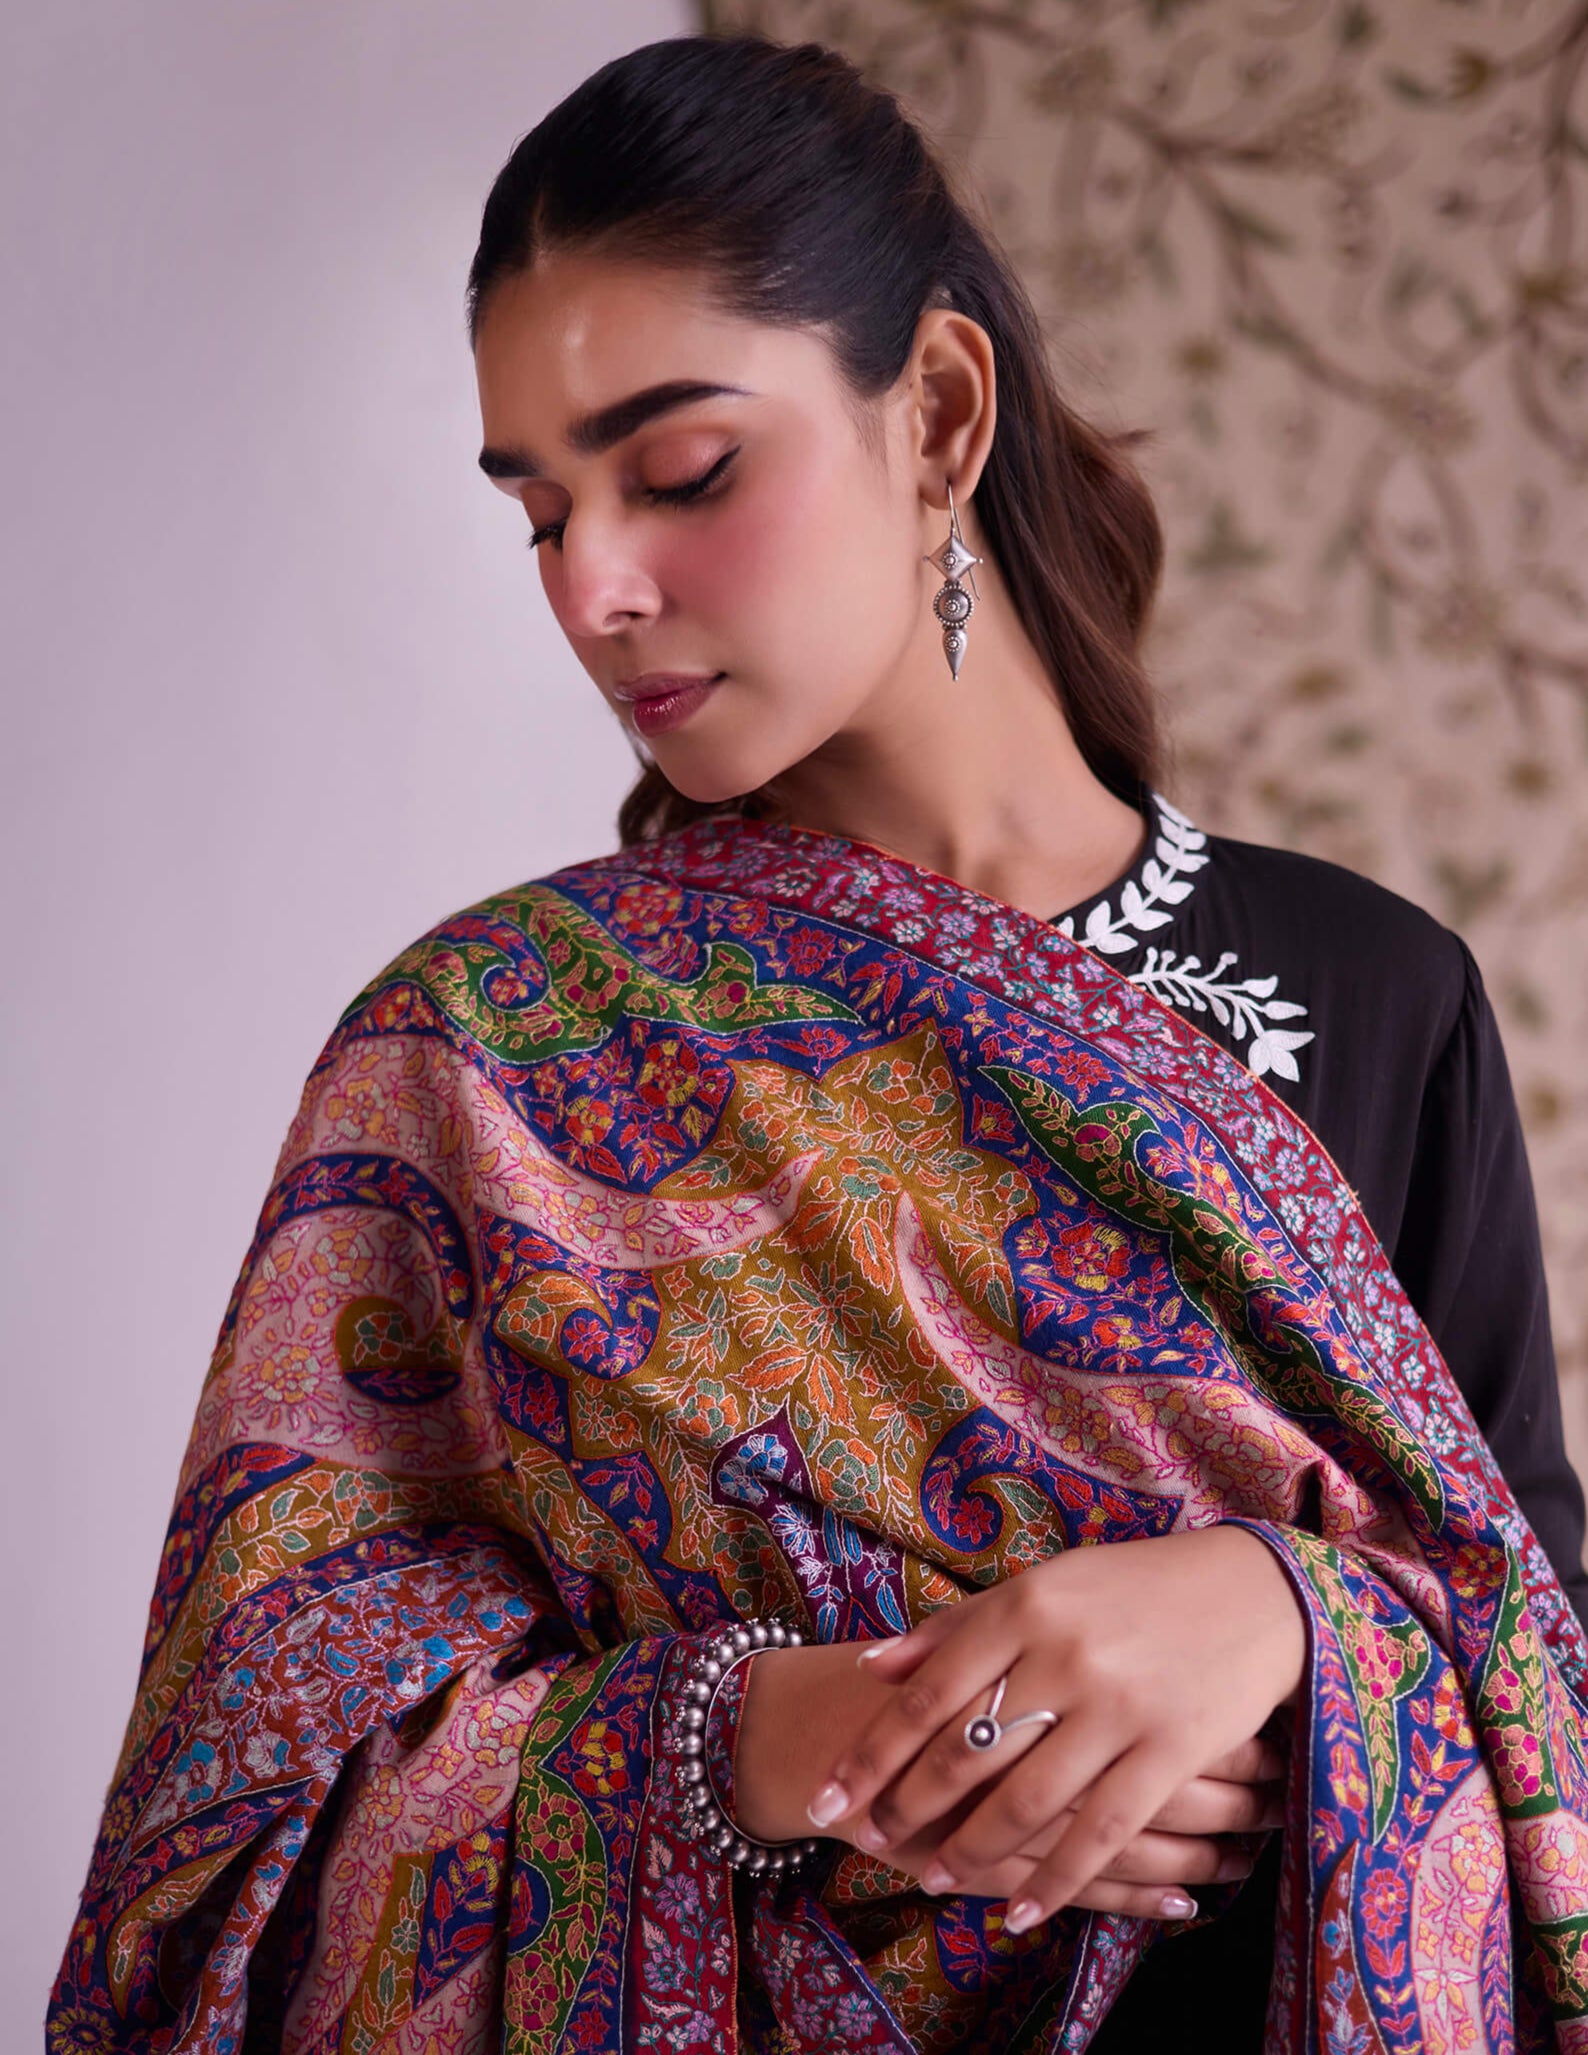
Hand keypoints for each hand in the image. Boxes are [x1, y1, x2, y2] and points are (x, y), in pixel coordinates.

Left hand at [802, 1525, 1305, 1933]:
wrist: (1251, 1593)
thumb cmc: (1131, 1590)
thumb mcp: (1043, 1588)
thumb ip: (959, 1628)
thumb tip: (875, 1665)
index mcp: (1027, 1607)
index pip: (929, 1691)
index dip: (873, 1751)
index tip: (827, 1792)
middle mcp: (1065, 1655)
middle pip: (966, 1748)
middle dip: (907, 1804)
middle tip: (866, 1839)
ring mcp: (1119, 1707)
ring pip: (1026, 1799)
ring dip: (970, 1849)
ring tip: (929, 1877)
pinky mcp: (1171, 1751)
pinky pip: (1100, 1832)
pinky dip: (1054, 1879)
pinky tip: (1017, 1911)